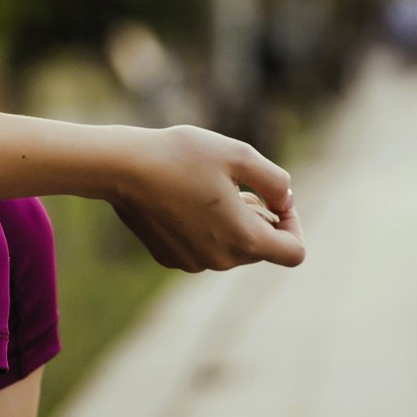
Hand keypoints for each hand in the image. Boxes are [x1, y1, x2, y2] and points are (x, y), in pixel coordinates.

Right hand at [108, 124, 305, 271]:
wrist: (121, 167)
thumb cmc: (180, 155)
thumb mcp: (239, 154)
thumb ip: (276, 180)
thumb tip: (285, 201)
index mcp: (244, 238)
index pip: (293, 253)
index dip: (294, 226)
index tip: (278, 202)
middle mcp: (221, 259)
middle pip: (260, 249)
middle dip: (257, 220)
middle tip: (235, 186)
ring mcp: (193, 262)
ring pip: (230, 248)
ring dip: (230, 224)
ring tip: (205, 190)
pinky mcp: (170, 258)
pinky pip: (201, 249)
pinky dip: (202, 230)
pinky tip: (182, 200)